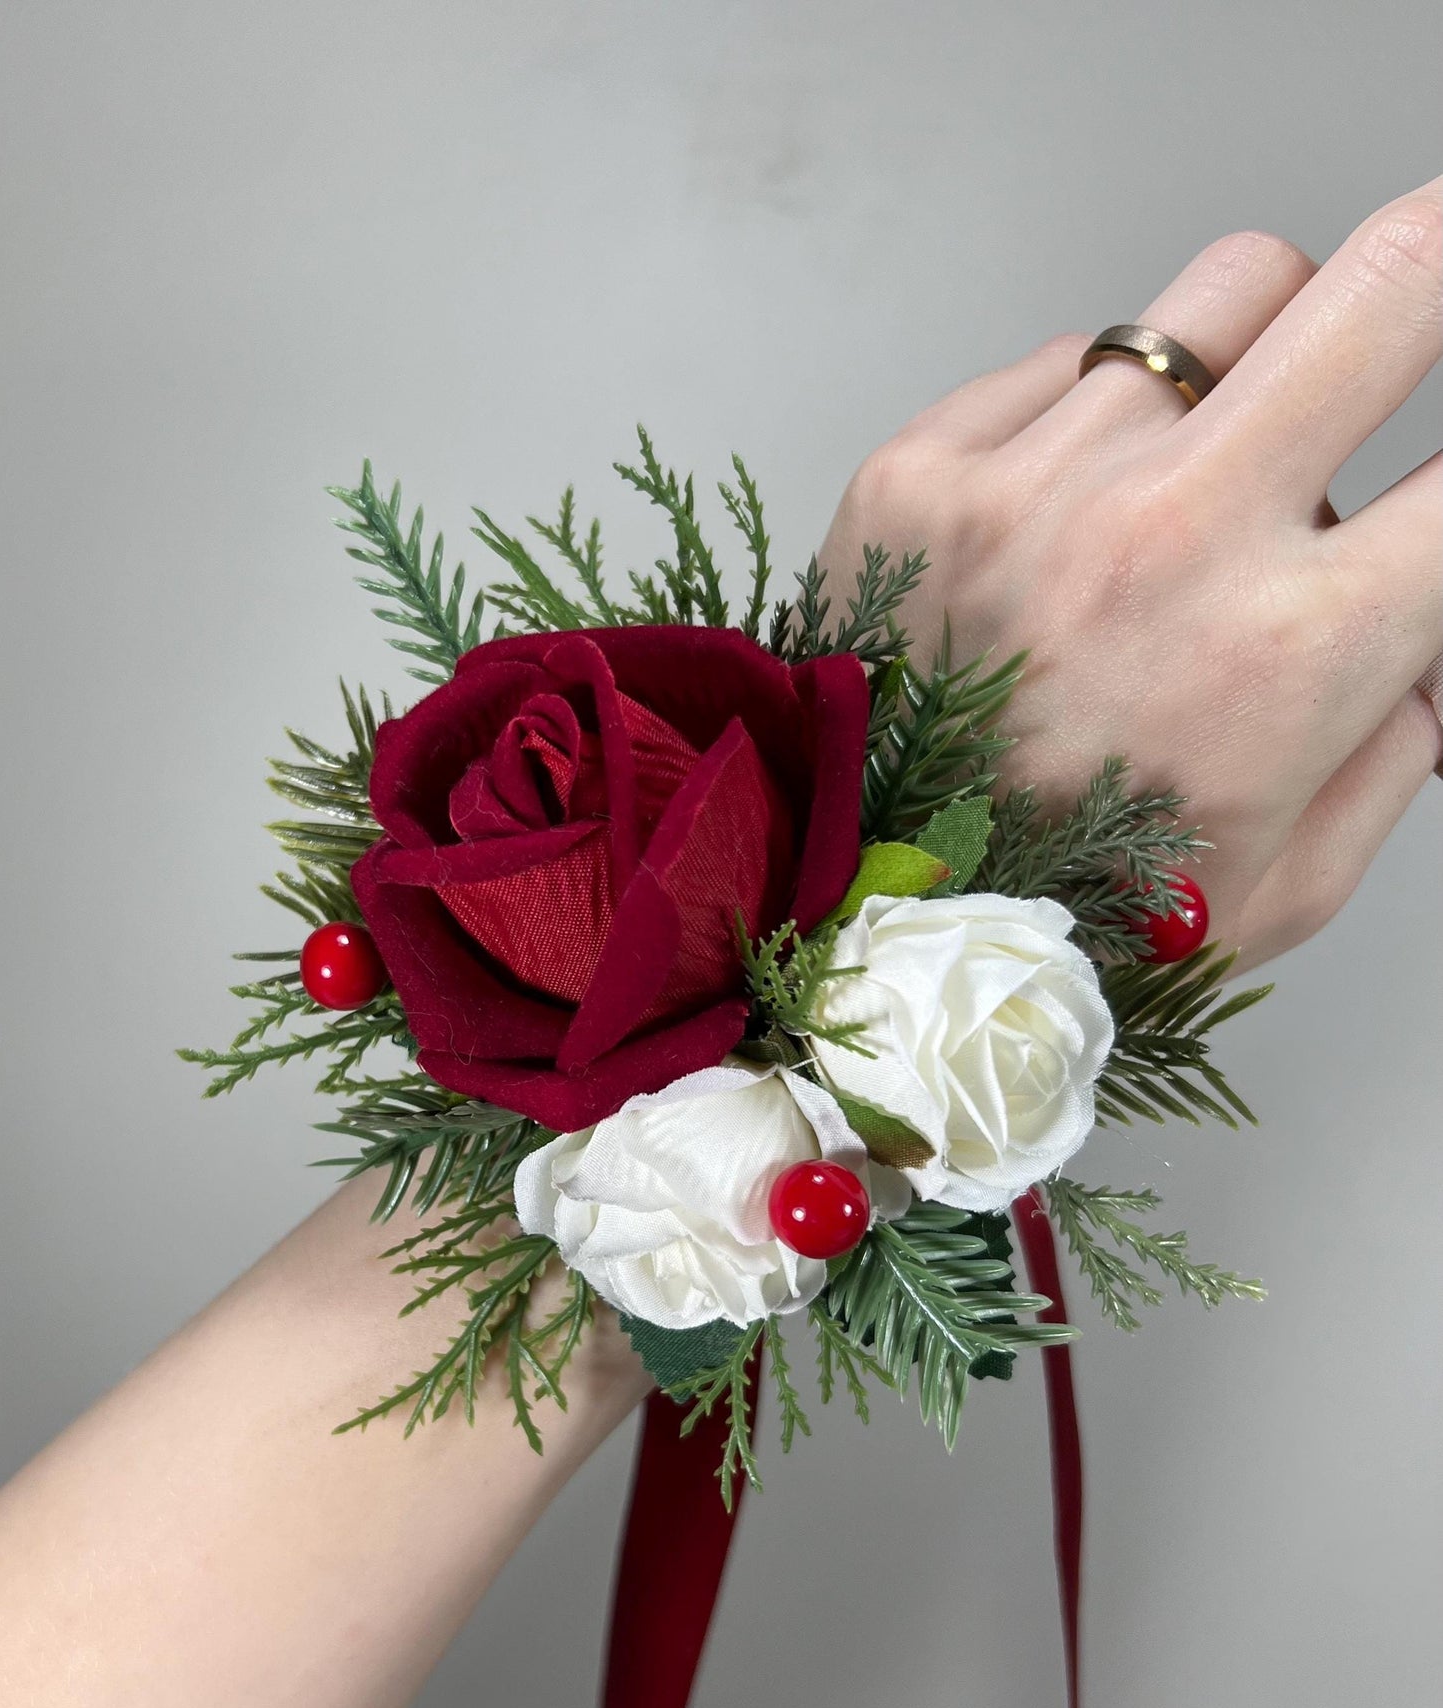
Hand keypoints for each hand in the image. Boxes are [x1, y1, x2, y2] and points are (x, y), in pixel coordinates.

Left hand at [817, 178, 1441, 970]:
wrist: (851, 923)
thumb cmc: (1069, 914)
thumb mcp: (1285, 880)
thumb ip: (1404, 739)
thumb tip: (1440, 620)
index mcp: (1288, 652)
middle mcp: (1167, 537)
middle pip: (1380, 278)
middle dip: (1436, 256)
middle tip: (1431, 274)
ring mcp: (1034, 486)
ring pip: (1228, 294)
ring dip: (1257, 362)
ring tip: (1215, 459)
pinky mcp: (924, 470)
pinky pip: (1075, 358)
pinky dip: (1104, 416)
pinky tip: (1073, 516)